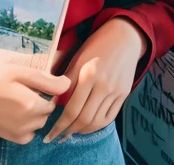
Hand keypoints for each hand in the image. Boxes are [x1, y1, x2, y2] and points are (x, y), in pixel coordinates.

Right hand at [0, 64, 70, 143]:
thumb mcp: (19, 71)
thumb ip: (46, 80)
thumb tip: (67, 84)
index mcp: (31, 105)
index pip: (54, 100)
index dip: (47, 90)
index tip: (35, 82)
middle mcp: (27, 123)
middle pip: (46, 112)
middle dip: (41, 101)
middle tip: (23, 89)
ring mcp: (19, 133)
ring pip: (38, 123)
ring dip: (34, 112)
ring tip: (16, 98)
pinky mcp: (11, 138)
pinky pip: (28, 133)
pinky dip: (26, 124)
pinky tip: (13, 111)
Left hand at [43, 16, 147, 142]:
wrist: (123, 37)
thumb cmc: (96, 45)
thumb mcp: (77, 58)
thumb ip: (66, 81)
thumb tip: (53, 102)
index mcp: (88, 74)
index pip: (72, 109)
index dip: (59, 125)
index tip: (49, 134)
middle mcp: (103, 85)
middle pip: (84, 119)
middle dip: (68, 131)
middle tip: (58, 136)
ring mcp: (116, 91)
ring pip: (97, 122)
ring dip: (82, 131)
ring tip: (71, 132)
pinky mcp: (124, 95)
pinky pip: (109, 117)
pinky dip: (97, 125)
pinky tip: (87, 126)